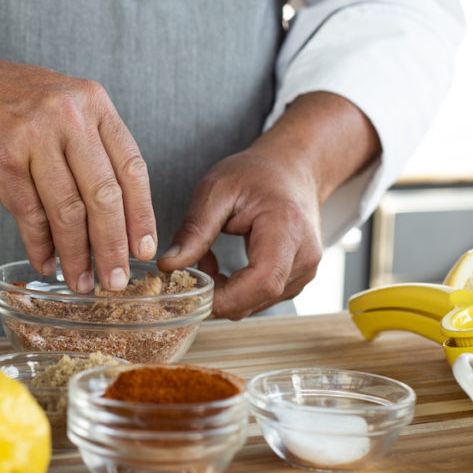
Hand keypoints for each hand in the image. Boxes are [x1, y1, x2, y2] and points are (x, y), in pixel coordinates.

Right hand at [0, 0, 156, 292]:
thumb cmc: (0, 100)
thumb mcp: (58, 103)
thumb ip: (88, 144)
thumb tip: (117, 212)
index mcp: (92, 103)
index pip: (132, 168)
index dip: (142, 216)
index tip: (145, 250)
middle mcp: (69, 117)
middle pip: (104, 196)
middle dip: (113, 246)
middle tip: (117, 280)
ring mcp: (34, 138)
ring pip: (68, 212)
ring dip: (77, 256)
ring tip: (82, 283)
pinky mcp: (2, 162)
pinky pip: (30, 216)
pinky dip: (40, 246)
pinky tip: (46, 263)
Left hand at [158, 147, 323, 318]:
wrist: (292, 169)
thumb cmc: (256, 174)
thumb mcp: (216, 191)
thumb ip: (194, 231)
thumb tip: (168, 266)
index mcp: (288, 229)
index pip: (262, 283)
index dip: (224, 297)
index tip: (190, 291)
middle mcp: (304, 256)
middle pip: (256, 299)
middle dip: (216, 295)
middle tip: (189, 270)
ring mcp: (305, 271)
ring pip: (255, 303)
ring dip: (223, 291)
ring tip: (206, 257)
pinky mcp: (297, 279)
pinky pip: (260, 297)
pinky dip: (234, 289)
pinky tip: (220, 265)